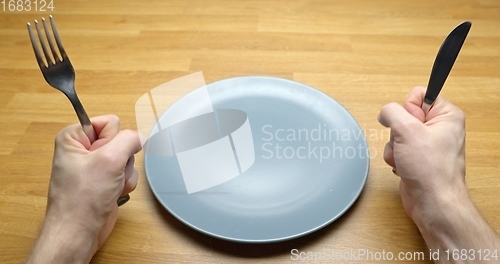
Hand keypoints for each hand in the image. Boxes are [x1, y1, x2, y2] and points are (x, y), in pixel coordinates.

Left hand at [27, 115, 141, 262]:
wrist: (79, 231)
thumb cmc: (83, 199)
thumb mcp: (109, 160)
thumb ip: (129, 140)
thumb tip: (139, 137)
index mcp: (74, 137)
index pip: (110, 122)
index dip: (113, 139)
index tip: (104, 156)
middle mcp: (83, 149)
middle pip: (120, 140)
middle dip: (121, 158)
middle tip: (109, 173)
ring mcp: (95, 166)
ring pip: (126, 157)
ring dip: (124, 173)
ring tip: (110, 185)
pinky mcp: (104, 180)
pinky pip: (126, 172)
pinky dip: (125, 183)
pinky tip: (114, 193)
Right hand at [378, 86, 465, 224]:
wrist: (431, 201)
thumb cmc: (430, 169)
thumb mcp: (407, 130)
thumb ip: (392, 112)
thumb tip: (385, 112)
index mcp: (446, 115)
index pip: (418, 94)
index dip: (408, 109)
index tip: (412, 125)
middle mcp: (439, 127)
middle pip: (404, 114)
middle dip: (398, 130)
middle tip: (408, 144)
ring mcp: (427, 143)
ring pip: (397, 132)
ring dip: (394, 145)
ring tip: (405, 157)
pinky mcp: (418, 157)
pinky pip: (397, 147)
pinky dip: (394, 156)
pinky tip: (402, 165)